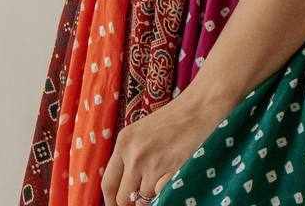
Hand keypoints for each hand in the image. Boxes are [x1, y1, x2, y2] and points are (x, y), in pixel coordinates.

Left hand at [100, 85, 230, 205]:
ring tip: (161, 174)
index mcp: (123, 142)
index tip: (116, 205)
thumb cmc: (171, 119)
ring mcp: (151, 164)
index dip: (111, 200)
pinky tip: (170, 173)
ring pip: (142, 199)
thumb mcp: (141, 132)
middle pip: (122, 197)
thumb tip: (124, 187)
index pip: (108, 183)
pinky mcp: (168, 171)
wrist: (196, 108)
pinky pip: (160, 195)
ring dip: (150, 194)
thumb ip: (129, 156)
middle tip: (140, 197)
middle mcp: (133, 154)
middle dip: (131, 201)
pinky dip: (164, 190)